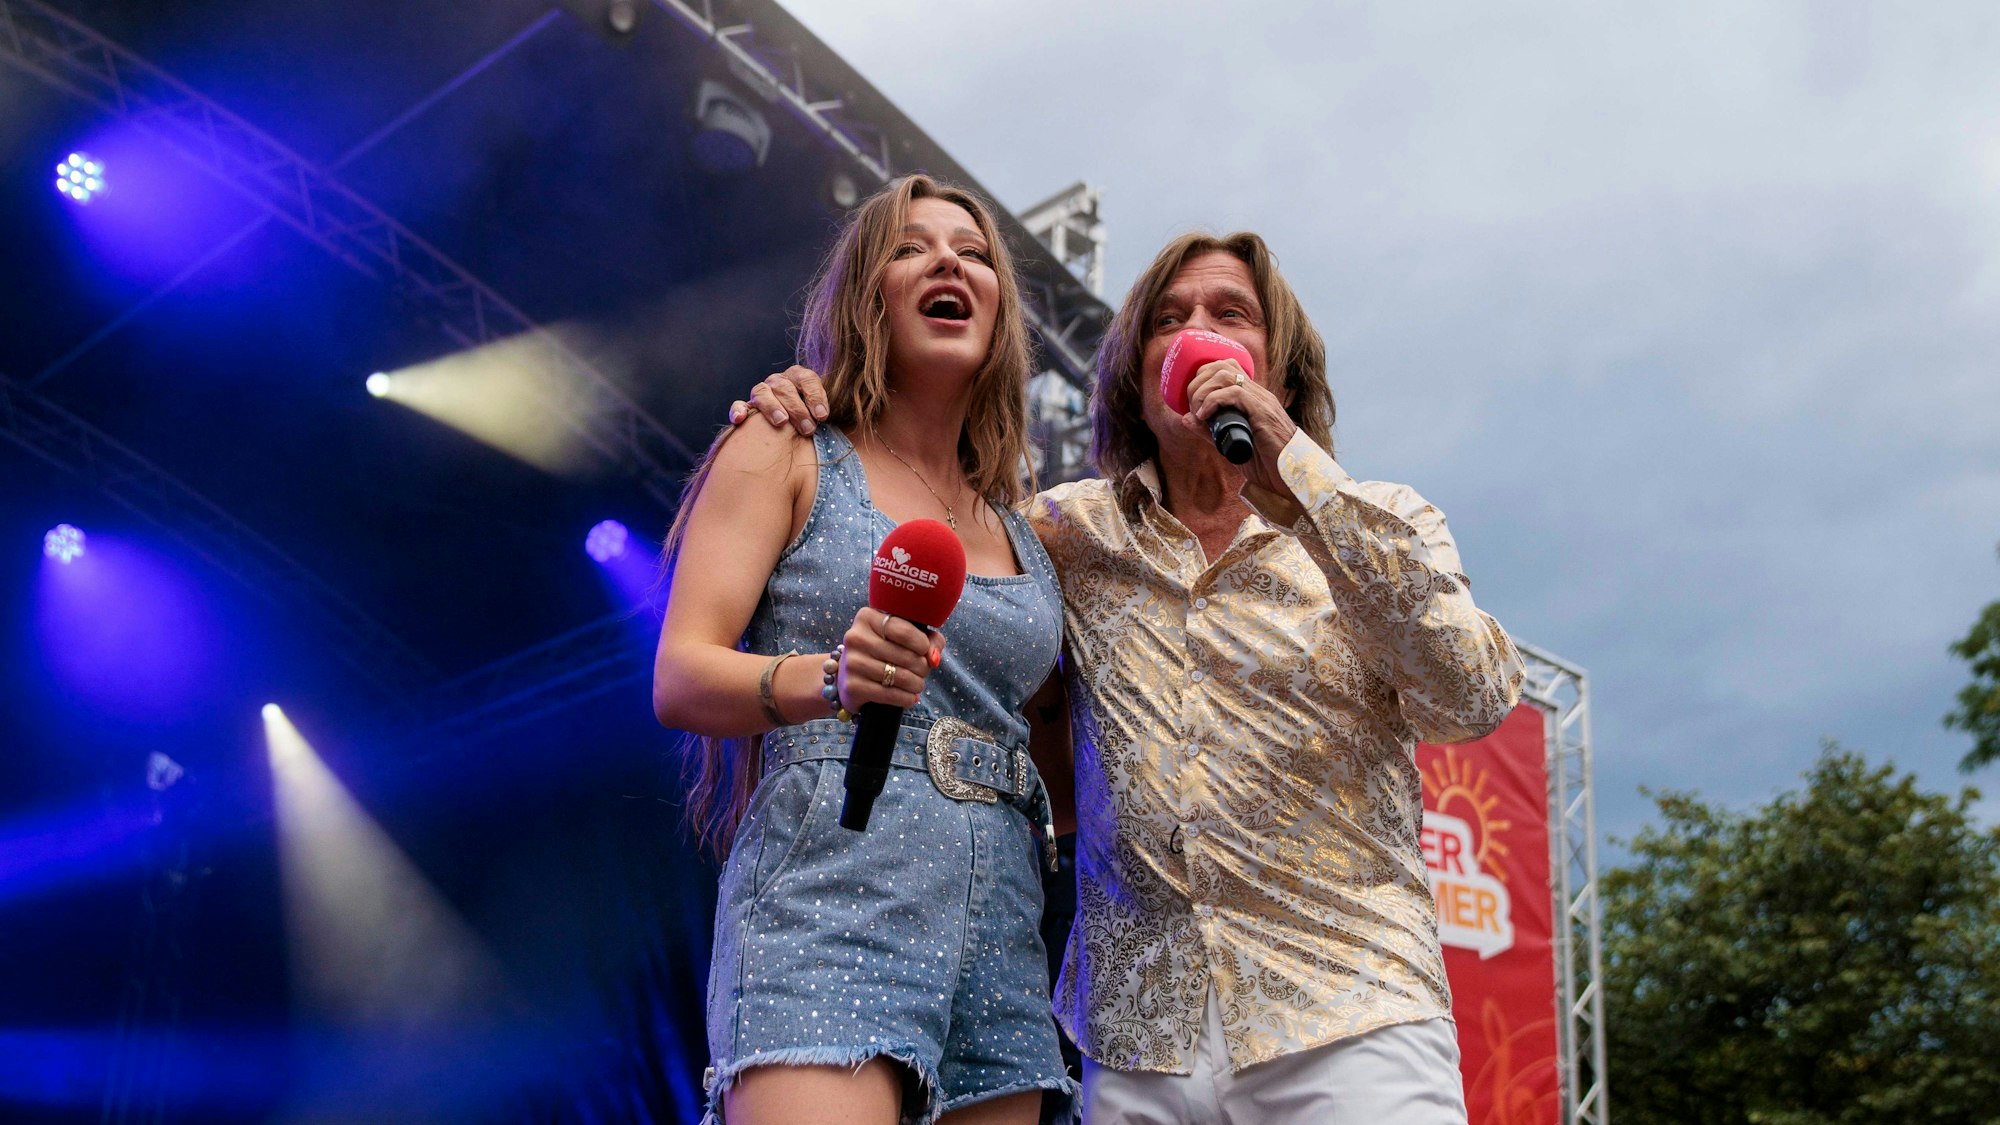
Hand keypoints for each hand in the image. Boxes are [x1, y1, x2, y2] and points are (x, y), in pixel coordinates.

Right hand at [729, 365, 828, 434]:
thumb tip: (834, 420)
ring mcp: (762, 393)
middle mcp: (779, 381)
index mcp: (799, 377)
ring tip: (781, 422)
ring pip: (762, 392)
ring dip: (772, 406)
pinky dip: (738, 410)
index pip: (807, 379)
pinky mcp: (747, 407)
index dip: (815, 396)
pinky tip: (740, 420)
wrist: (793, 428)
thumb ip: (828, 412)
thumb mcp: (823, 412)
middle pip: (785, 388)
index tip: (822, 416)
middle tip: (808, 429)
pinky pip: (739, 405)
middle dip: (798, 408)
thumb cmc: (812, 420)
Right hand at [836, 606, 946, 711]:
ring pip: (901, 677)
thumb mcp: (904, 636)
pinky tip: (909, 697)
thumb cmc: (883, 651)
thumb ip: (929, 640)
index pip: (905, 631)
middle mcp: (856, 637)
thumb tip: (933, 658)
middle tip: (921, 671)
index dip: (923, 645)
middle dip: (922, 668)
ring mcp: (852, 662)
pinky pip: (890, 694)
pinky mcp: (852, 686)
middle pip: (906, 656)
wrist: (847, 676)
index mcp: (868, 617)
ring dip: (916, 684)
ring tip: (916, 684)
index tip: (924, 651)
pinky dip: (906, 698)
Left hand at [1184, 358, 1296, 494]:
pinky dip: (1213, 401)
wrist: (1293, 477)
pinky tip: (1205, 417)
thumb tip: (1186, 418)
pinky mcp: (1263, 412)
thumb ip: (1210, 432)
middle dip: (1198, 383)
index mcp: (1252, 398)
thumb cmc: (1267, 464)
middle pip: (1221, 366)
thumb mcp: (1230, 445)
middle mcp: (1257, 394)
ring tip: (1198, 413)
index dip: (1202, 380)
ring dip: (1203, 391)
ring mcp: (1261, 401)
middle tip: (1193, 408)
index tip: (1193, 404)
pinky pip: (1235, 393)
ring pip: (1225, 374)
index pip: (1225, 369)